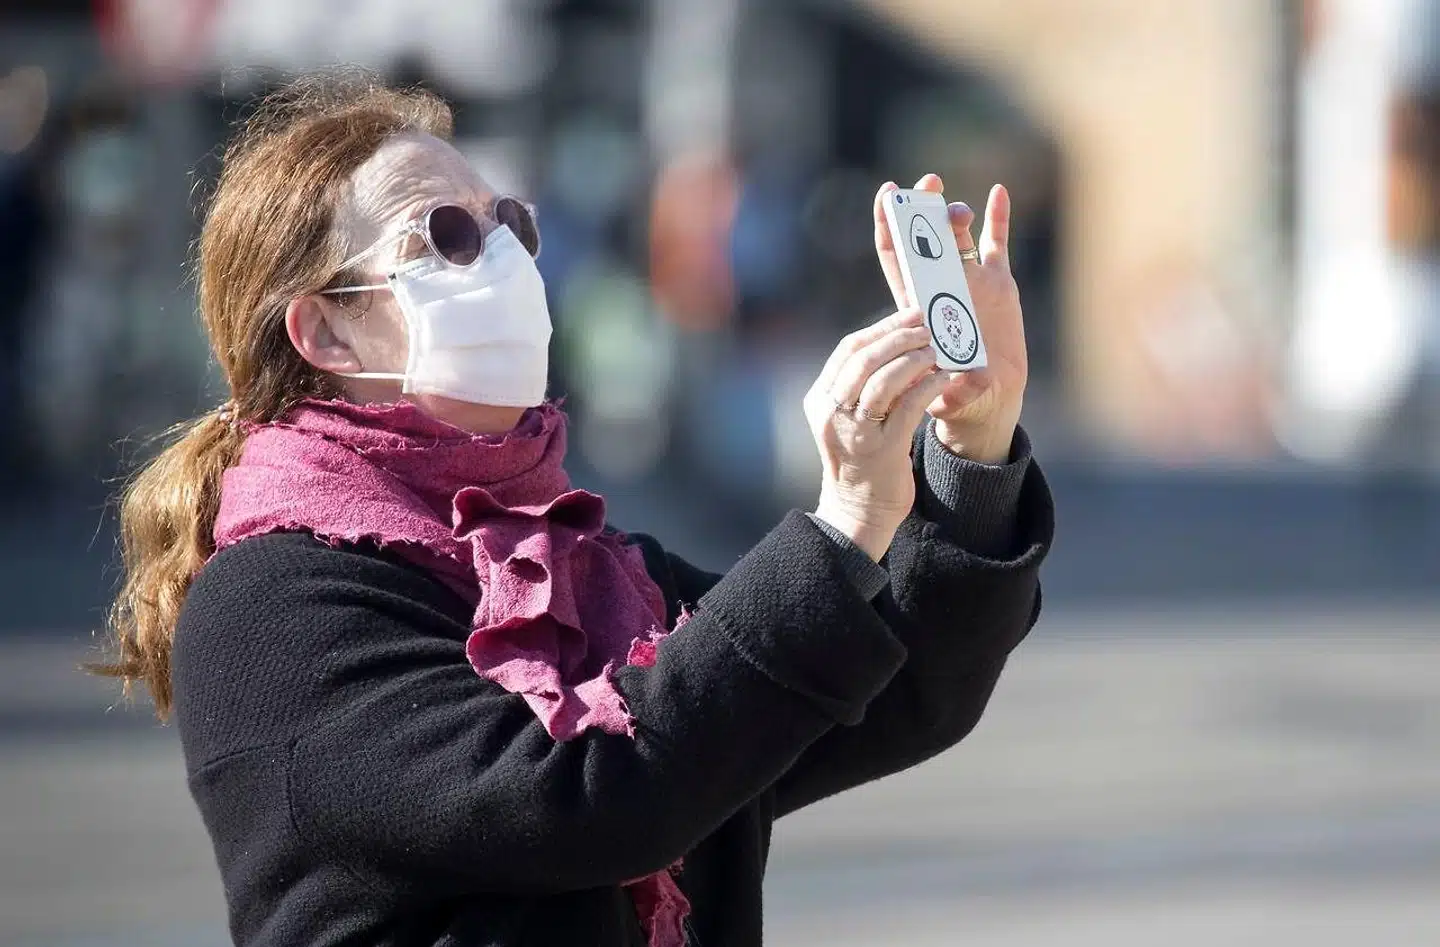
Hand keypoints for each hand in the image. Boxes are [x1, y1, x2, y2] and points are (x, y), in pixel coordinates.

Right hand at [804, 309, 952, 561]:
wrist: (859, 510)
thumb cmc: (862, 458)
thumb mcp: (852, 417)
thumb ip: (866, 386)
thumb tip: (903, 346)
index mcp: (820, 400)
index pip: (847, 350)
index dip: (881, 328)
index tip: (910, 315)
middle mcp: (831, 414)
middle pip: (863, 359)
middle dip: (898, 337)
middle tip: (927, 327)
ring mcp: (854, 433)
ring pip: (881, 380)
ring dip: (913, 359)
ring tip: (936, 350)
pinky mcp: (881, 450)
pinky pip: (907, 407)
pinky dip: (927, 387)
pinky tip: (943, 378)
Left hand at [874, 175, 1028, 462]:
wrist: (985, 398)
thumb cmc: (953, 395)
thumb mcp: (947, 393)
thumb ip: (949, 386)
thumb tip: (952, 380)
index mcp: (918, 304)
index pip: (896, 256)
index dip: (889, 224)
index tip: (887, 193)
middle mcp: (940, 286)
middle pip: (927, 237)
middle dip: (924, 207)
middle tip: (927, 183)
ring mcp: (970, 281)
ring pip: (959, 236)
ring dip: (956, 215)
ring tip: (957, 211)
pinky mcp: (998, 283)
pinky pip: (996, 243)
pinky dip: (997, 217)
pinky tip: (998, 192)